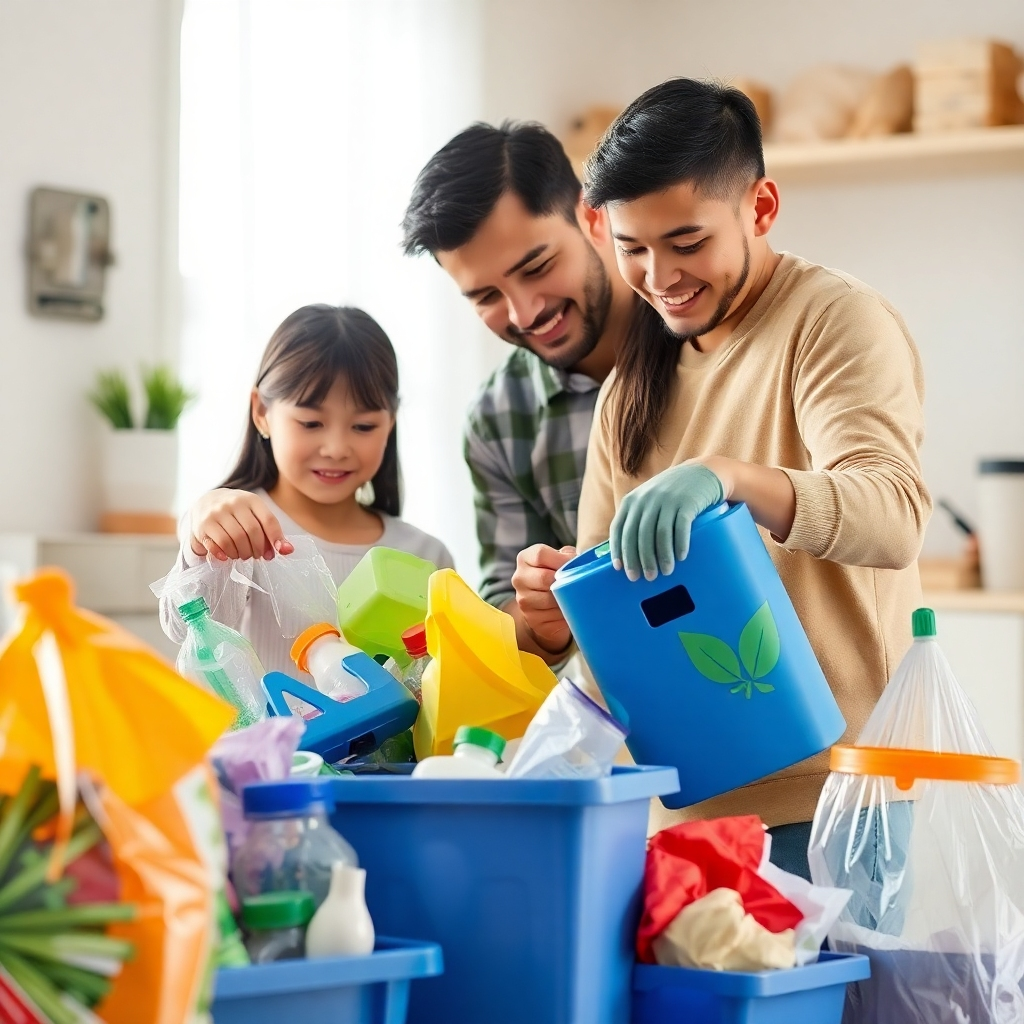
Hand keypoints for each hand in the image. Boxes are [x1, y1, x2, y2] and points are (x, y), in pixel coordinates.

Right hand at [188, 489, 293, 560]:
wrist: (206, 501)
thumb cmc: (238, 512)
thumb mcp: (256, 514)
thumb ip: (272, 532)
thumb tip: (288, 550)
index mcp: (251, 499)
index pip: (268, 520)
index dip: (274, 540)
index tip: (272, 554)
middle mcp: (234, 503)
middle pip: (252, 532)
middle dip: (257, 549)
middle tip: (256, 555)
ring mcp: (216, 513)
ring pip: (234, 540)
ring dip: (241, 553)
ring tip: (242, 555)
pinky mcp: (202, 525)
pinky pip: (217, 545)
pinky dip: (225, 555)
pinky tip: (228, 556)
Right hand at [511, 544, 575, 653]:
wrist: (541, 601)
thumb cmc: (555, 574)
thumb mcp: (560, 559)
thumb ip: (568, 555)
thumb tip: (582, 563)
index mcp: (525, 558)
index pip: (541, 555)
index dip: (561, 560)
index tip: (574, 565)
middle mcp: (520, 578)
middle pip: (544, 578)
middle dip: (564, 581)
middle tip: (578, 583)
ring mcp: (523, 600)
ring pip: (549, 599)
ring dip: (565, 599)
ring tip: (575, 596)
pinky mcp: (531, 619)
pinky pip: (552, 617)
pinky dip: (564, 613)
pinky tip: (569, 609)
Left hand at [610, 463, 722, 581]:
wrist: (701, 473)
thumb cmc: (670, 494)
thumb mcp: (648, 500)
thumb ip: (635, 519)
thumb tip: (625, 553)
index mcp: (632, 500)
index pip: (619, 528)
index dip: (619, 550)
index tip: (620, 569)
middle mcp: (647, 499)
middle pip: (639, 535)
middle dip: (639, 559)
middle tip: (644, 578)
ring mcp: (667, 499)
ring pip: (659, 534)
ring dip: (661, 556)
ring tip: (664, 572)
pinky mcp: (687, 502)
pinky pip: (681, 527)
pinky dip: (679, 544)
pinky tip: (681, 557)